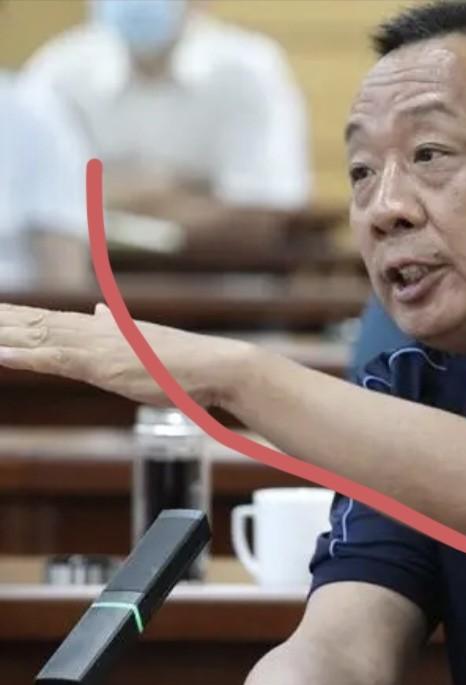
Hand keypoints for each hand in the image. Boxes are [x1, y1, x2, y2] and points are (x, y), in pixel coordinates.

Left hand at [0, 303, 249, 408]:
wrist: (217, 366)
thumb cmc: (187, 364)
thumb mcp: (144, 345)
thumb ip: (116, 328)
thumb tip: (96, 311)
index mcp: (102, 329)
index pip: (46, 319)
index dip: (13, 315)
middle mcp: (94, 332)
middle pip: (32, 322)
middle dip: (1, 318)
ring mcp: (97, 347)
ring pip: (36, 336)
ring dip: (4, 333)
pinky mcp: (103, 366)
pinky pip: (54, 360)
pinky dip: (24, 356)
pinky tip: (0, 354)